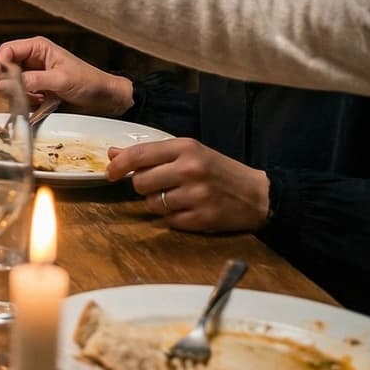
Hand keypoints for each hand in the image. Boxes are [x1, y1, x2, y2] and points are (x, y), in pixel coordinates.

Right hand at [0, 36, 132, 115]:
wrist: (105, 98)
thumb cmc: (88, 81)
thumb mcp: (60, 79)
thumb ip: (33, 80)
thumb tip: (8, 83)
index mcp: (38, 48)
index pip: (7, 51)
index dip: (0, 65)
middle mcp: (33, 59)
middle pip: (6, 67)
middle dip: (6, 82)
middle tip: (8, 94)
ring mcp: (34, 74)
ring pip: (11, 82)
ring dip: (17, 93)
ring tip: (34, 99)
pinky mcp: (37, 89)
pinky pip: (21, 94)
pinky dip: (25, 100)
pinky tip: (40, 103)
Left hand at [107, 138, 271, 233]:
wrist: (258, 195)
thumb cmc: (219, 171)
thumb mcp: (189, 153)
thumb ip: (152, 154)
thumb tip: (113, 153)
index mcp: (186, 148)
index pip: (139, 154)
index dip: (119, 164)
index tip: (111, 172)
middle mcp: (190, 169)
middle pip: (140, 182)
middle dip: (144, 186)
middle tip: (159, 184)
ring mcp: (196, 195)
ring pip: (151, 203)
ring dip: (157, 203)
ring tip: (178, 197)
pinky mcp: (202, 218)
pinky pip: (168, 221)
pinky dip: (172, 217)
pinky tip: (188, 209)